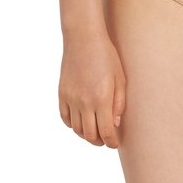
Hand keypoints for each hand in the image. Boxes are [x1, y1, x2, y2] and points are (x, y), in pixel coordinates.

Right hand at [59, 31, 126, 148]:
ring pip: (77, 129)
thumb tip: (115, 124)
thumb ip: (119, 103)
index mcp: (102, 99)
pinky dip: (72, 125)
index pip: (106, 132)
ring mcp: (71, 99)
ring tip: (94, 132)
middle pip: (90, 135)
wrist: (83, 39)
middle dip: (99, 141)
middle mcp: (84, 102)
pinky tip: (80, 122)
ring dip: (86, 134)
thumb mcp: (120, 78)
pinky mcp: (62, 94)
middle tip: (106, 140)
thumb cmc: (106, 55)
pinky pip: (65, 118)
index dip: (111, 142)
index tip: (115, 144)